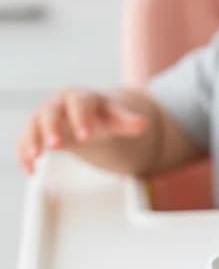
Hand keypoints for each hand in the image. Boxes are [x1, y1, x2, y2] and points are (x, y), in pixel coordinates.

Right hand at [18, 89, 148, 173]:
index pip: (80, 104)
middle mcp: (58, 104)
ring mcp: (44, 117)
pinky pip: (25, 140)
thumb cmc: (101, 116)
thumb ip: (127, 121)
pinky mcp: (34, 131)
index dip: (82, 118)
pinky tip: (31, 170)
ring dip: (32, 140)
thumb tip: (143, 124)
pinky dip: (25, 154)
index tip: (86, 135)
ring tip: (36, 157)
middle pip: (51, 112)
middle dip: (52, 128)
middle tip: (55, 145)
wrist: (85, 115)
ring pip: (33, 125)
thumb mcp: (114, 118)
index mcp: (81, 97)